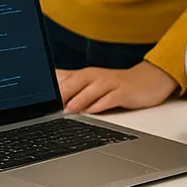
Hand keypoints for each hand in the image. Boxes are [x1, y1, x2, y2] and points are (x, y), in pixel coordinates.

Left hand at [57, 62, 177, 113]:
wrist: (149, 80)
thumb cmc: (117, 85)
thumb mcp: (93, 84)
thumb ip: (73, 87)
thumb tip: (50, 92)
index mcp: (85, 75)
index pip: (63, 77)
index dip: (50, 86)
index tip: (38, 97)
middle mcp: (95, 76)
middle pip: (74, 82)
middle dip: (61, 93)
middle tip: (50, 106)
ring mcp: (110, 83)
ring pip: (91, 90)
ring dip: (79, 100)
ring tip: (68, 110)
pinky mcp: (124, 92)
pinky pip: (111, 98)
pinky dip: (101, 104)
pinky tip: (93, 110)